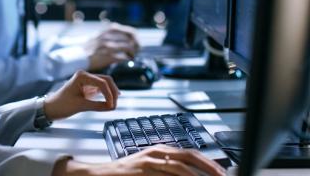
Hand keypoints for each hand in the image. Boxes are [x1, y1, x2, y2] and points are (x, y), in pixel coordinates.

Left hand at [43, 70, 119, 120]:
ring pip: (104, 84)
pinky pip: (100, 89)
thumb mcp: (80, 106)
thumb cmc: (61, 105)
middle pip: (106, 80)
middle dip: (112, 92)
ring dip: (110, 93)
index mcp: (81, 76)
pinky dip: (106, 95)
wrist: (50, 108)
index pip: (102, 82)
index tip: (112, 106)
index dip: (109, 94)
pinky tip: (110, 101)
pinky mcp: (86, 87)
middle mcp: (84, 75)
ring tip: (114, 104)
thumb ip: (98, 106)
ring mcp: (86, 81)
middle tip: (115, 105)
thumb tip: (112, 107)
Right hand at [53, 145, 225, 175]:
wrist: (101, 175)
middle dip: (208, 168)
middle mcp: (156, 152)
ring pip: (179, 168)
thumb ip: (168, 170)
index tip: (222, 172)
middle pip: (188, 157)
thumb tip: (189, 174)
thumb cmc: (126, 174)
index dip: (208, 163)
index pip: (190, 154)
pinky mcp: (142, 170)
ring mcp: (149, 161)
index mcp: (160, 150)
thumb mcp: (150, 168)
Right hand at [84, 22, 140, 70]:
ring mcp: (108, 46)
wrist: (78, 56)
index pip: (129, 31)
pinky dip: (126, 59)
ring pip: (128, 48)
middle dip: (136, 45)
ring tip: (131, 56)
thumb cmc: (89, 47)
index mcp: (108, 31)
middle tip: (136, 50)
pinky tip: (126, 61)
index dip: (135, 37)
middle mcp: (109, 37)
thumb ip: (110, 34)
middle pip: (130, 39)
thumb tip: (123, 35)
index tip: (136, 42)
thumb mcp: (99, 35)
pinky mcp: (107, 56)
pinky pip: (122, 57)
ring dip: (132, 53)